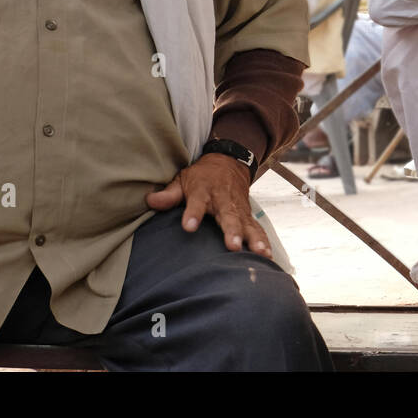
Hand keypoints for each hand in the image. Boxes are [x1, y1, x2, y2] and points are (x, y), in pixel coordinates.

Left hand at [144, 153, 271, 258]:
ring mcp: (238, 208)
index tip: (189, 227)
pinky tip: (267, 256)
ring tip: (259, 254)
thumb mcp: (183, 180)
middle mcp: (223, 200)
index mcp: (203, 191)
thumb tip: (150, 201)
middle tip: (233, 246)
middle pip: (228, 216)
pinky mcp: (248, 215)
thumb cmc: (201, 177)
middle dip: (232, 231)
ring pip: (246, 224)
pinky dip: (263, 240)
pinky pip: (257, 228)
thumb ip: (169, 194)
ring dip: (253, 239)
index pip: (197, 202)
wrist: (229, 162)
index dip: (193, 214)